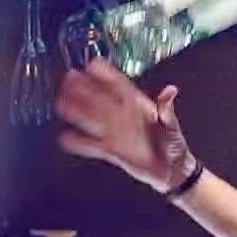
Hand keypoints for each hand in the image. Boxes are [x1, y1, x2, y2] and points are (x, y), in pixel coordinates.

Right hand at [55, 58, 195, 194]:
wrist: (172, 172)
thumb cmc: (175, 147)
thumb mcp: (173, 127)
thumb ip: (167, 111)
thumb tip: (170, 91)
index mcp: (140, 108)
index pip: (121, 87)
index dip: (107, 75)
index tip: (93, 65)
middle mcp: (124, 118)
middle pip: (101, 100)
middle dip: (86, 88)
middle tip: (69, 77)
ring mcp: (116, 134)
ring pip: (93, 119)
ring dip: (78, 111)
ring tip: (61, 102)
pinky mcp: (112, 151)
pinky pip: (92, 145)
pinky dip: (79, 142)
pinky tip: (65, 138)